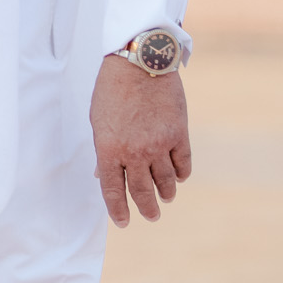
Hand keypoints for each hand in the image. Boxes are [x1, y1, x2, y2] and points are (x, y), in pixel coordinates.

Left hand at [91, 54, 191, 227]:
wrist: (140, 61)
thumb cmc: (112, 89)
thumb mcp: (98, 120)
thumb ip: (103, 150)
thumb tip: (102, 176)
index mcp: (109, 150)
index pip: (113, 191)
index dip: (118, 210)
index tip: (123, 222)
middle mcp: (134, 152)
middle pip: (142, 192)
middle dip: (146, 208)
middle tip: (151, 216)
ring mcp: (159, 144)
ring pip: (165, 182)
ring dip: (165, 193)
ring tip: (165, 198)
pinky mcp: (179, 134)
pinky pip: (183, 164)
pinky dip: (181, 173)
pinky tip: (178, 176)